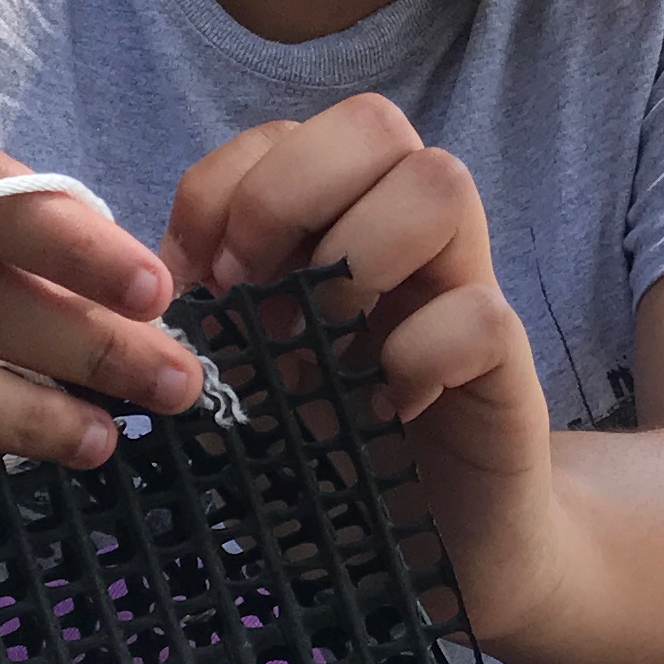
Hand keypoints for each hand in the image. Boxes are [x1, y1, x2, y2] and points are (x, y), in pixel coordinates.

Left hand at [162, 95, 578, 655]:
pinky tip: (382, 406)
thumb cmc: (338, 442)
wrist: (445, 543)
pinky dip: (417, 356)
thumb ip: (212, 318)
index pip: (283, 134)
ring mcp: (465, 283)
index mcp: (336, 219)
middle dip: (290, 192)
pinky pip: (478, 312)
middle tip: (254, 290)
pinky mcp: (508, 356)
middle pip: (374, 121)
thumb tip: (154, 286)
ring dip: (360, 251)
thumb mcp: (253, 371)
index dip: (224, 187)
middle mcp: (405, 230)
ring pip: (442, 181)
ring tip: (322, 340)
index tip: (195, 279)